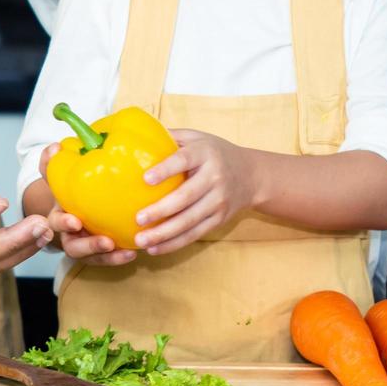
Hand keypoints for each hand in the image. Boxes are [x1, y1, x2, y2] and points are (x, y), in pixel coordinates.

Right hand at [37, 144, 135, 265]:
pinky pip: (107, 259)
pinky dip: (118, 258)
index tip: (76, 221)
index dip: (63, 223)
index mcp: (59, 216)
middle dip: (88, 247)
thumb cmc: (72, 188)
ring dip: (107, 257)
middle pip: (73, 247)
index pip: (55, 221)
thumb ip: (54, 161)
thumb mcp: (61, 174)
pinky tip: (133, 253)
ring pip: (91, 257)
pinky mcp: (99, 253)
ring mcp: (84, 246)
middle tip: (106, 242)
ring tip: (126, 251)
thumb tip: (55, 147)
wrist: (81, 203)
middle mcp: (69, 235)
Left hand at [131, 129, 255, 254]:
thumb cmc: (214, 153)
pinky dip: (174, 243)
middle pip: (186, 196)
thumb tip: (135, 137)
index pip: (184, 160)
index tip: (145, 178)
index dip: (166, 170)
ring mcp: (219, 200)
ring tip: (142, 241)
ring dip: (164, 233)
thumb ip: (171, 137)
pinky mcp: (219, 219)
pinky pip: (195, 234)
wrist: (252, 175)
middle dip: (161, 210)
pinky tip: (154, 248)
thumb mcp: (197, 138)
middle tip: (138, 219)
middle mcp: (214, 177)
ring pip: (190, 220)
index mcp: (205, 153)